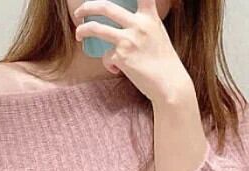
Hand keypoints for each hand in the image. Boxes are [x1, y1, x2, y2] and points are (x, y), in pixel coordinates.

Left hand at [72, 0, 192, 103]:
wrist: (170, 85)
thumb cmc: (164, 63)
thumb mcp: (157, 34)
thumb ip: (144, 24)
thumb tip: (126, 23)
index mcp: (149, 17)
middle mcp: (138, 25)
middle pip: (105, 6)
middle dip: (87, 6)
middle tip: (80, 11)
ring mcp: (129, 40)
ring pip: (96, 28)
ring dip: (83, 30)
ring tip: (79, 34)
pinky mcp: (121, 57)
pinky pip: (106, 57)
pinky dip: (108, 64)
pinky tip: (117, 70)